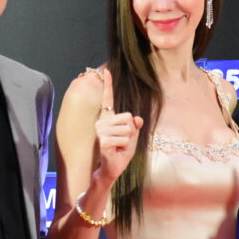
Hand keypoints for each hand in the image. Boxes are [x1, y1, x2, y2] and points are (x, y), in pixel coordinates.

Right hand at [94, 69, 142, 183]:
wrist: (112, 168)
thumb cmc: (121, 152)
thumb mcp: (132, 138)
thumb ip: (135, 127)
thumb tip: (138, 118)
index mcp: (109, 118)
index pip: (108, 99)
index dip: (108, 85)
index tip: (106, 70)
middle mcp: (102, 122)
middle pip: (127, 117)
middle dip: (131, 132)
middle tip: (122, 142)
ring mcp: (100, 131)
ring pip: (127, 129)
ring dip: (128, 141)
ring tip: (118, 147)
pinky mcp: (102, 140)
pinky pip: (124, 139)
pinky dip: (124, 147)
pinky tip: (115, 151)